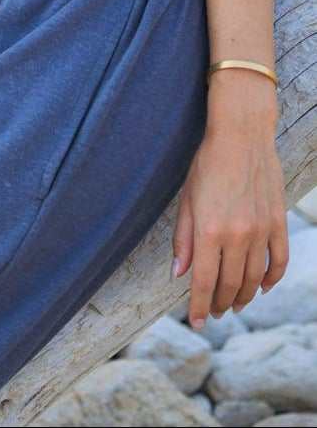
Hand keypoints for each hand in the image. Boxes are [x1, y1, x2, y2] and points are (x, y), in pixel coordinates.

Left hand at [171, 96, 287, 328]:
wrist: (242, 135)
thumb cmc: (207, 164)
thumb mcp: (186, 198)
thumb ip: (182, 239)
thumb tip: (179, 274)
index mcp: (209, 230)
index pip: (202, 281)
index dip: (197, 306)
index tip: (195, 322)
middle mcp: (236, 236)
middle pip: (228, 285)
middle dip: (218, 303)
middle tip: (212, 311)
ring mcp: (261, 231)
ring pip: (254, 279)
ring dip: (243, 297)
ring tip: (232, 304)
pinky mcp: (278, 223)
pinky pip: (278, 262)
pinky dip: (271, 280)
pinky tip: (262, 287)